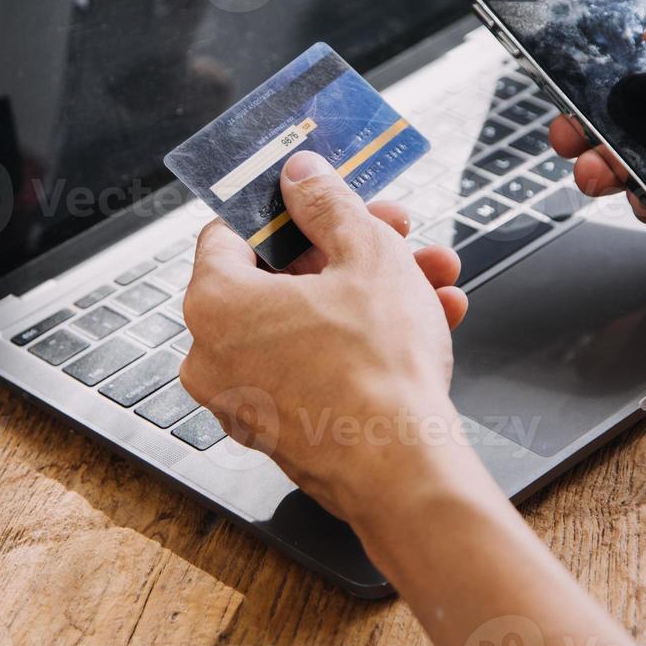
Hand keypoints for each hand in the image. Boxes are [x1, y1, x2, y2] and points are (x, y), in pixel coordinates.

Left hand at [178, 151, 470, 521]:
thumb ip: (328, 203)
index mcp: (214, 302)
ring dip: (372, 295)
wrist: (403, 469)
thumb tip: (302, 176)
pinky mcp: (280, 430)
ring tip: (432, 280)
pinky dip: (361, 344)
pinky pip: (315, 367)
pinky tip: (426, 324)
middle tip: (395, 236)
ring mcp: (244, 399)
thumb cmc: (378, 370)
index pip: (232, 232)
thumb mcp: (365, 255)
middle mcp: (214, 354)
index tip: (322, 199)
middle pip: (281, 278)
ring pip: (309, 323)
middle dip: (350, 251)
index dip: (287, 209)